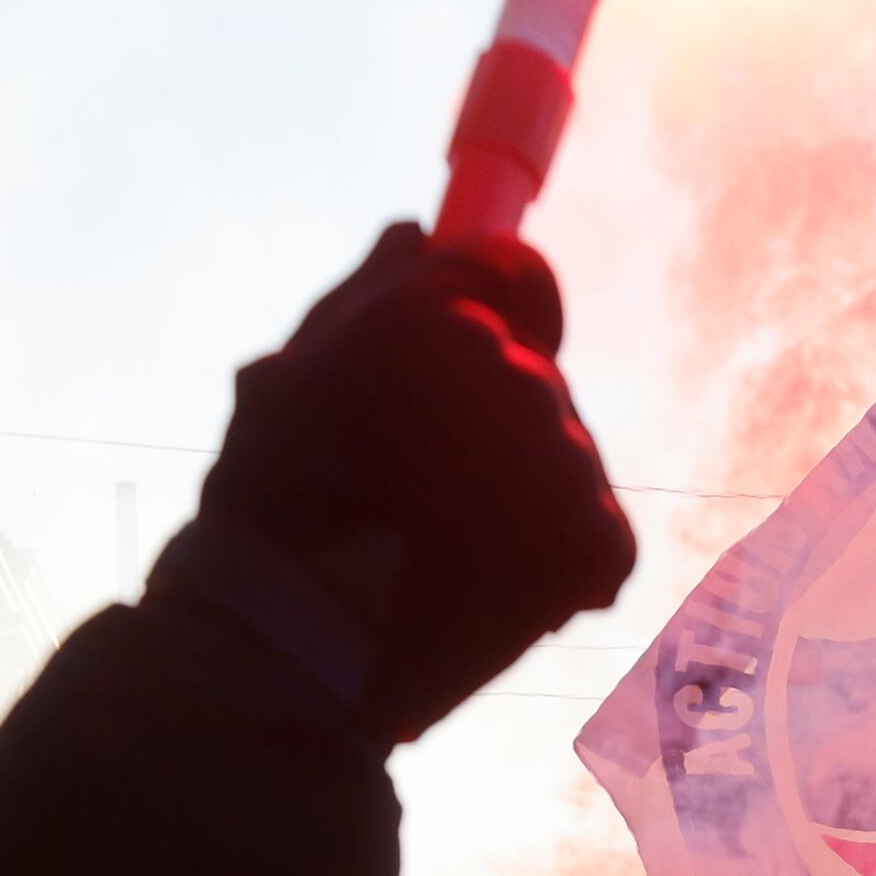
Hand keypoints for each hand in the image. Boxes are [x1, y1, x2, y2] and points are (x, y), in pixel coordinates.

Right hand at [177, 224, 638, 742]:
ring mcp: (562, 456)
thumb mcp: (290, 375)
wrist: (293, 646)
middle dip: (493, 429)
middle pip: (538, 380)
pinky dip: (565, 568)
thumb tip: (416, 228)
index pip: (521, 279)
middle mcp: (513, 370)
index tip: (460, 377)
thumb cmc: (273, 509)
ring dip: (524, 500)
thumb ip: (363, 292)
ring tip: (445, 555)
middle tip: (417, 499)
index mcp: (441, 315)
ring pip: (567, 459)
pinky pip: (602, 538)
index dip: (499, 319)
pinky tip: (495, 593)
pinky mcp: (597, 539)